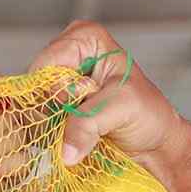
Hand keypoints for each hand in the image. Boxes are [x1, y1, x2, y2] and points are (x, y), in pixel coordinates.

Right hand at [27, 21, 190, 172]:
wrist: (155, 141)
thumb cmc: (148, 114)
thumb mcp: (122, 108)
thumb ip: (87, 123)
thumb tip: (64, 153)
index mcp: (85, 38)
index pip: (47, 63)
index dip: (55, 90)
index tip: (78, 104)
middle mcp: (69, 54)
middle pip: (37, 84)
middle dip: (52, 109)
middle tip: (81, 122)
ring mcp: (62, 81)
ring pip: (35, 104)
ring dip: (51, 125)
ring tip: (81, 133)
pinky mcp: (58, 106)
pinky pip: (39, 119)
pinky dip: (50, 133)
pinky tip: (71, 140)